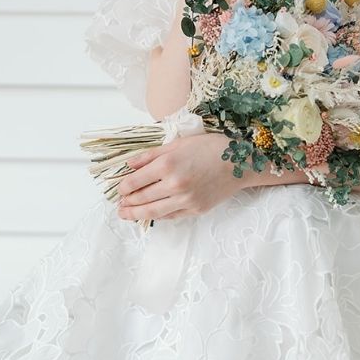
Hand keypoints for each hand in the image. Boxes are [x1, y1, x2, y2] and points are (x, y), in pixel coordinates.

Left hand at [116, 131, 241, 221]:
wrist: (240, 162)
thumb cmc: (210, 148)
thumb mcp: (178, 143)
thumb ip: (151, 155)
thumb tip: (130, 165)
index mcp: (167, 165)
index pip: (136, 181)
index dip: (123, 187)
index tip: (119, 188)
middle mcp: (174, 185)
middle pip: (142, 198)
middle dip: (127, 202)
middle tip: (119, 205)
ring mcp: (185, 200)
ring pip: (153, 212)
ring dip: (136, 214)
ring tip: (126, 214)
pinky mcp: (195, 210)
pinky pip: (170, 216)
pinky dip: (157, 216)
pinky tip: (149, 214)